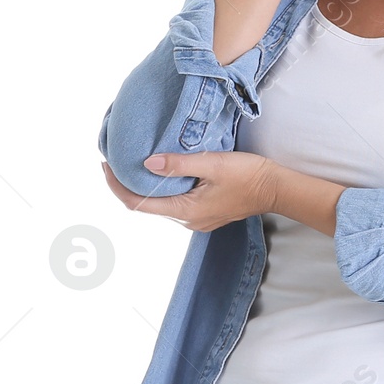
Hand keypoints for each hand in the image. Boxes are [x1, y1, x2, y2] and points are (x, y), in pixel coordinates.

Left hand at [101, 151, 277, 232]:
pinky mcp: (206, 213)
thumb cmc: (250, 175)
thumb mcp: (213, 164)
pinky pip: (176, 203)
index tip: (105, 167)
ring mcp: (197, 219)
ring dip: (146, 186)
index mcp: (185, 211)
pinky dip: (164, 189)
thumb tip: (147, 164)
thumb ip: (179, 164)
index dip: (117, 187)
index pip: (139, 203)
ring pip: (161, 204)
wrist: (278, 189)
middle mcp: (188, 221)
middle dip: (128, 185)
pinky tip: (164, 173)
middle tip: (116, 161)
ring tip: (135, 164)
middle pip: (147, 205)